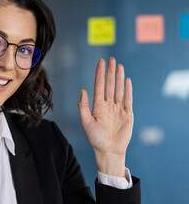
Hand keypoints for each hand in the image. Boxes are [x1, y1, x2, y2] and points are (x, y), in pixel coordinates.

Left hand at [78, 58, 133, 176]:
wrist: (109, 151)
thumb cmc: (95, 138)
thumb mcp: (86, 122)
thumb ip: (83, 106)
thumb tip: (82, 90)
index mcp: (98, 106)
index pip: (99, 86)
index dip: (100, 74)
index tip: (100, 63)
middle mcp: (108, 105)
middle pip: (109, 85)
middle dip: (110, 72)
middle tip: (111, 59)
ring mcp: (118, 109)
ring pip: (118, 90)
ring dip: (118, 78)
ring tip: (119, 66)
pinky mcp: (128, 115)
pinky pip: (128, 100)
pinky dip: (127, 90)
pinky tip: (126, 80)